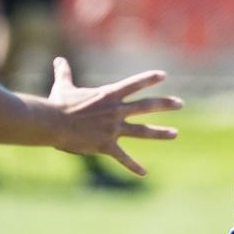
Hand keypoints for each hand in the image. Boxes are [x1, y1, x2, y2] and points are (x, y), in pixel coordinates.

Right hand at [48, 57, 182, 175]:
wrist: (52, 123)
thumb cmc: (57, 104)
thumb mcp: (63, 86)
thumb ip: (64, 73)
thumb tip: (58, 60)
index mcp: (108, 96)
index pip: (133, 84)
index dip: (149, 78)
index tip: (164, 75)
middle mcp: (115, 111)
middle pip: (146, 106)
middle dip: (165, 104)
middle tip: (180, 103)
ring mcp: (113, 128)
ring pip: (142, 131)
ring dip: (160, 132)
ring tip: (175, 133)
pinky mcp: (106, 145)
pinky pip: (123, 157)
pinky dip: (133, 166)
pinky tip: (144, 173)